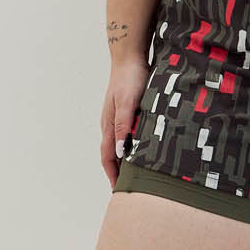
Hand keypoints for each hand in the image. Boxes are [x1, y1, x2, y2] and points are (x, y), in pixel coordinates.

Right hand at [102, 57, 151, 188]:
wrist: (129, 57)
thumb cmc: (130, 78)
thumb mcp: (128, 103)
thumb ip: (124, 127)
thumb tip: (120, 152)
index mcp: (109, 125)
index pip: (108, 157)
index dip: (113, 175)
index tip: (119, 191)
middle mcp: (110, 124)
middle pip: (111, 155)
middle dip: (117, 172)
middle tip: (128, 188)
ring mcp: (116, 117)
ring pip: (118, 145)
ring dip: (124, 161)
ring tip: (135, 174)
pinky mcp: (125, 111)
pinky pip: (126, 135)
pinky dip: (131, 147)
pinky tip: (141, 149)